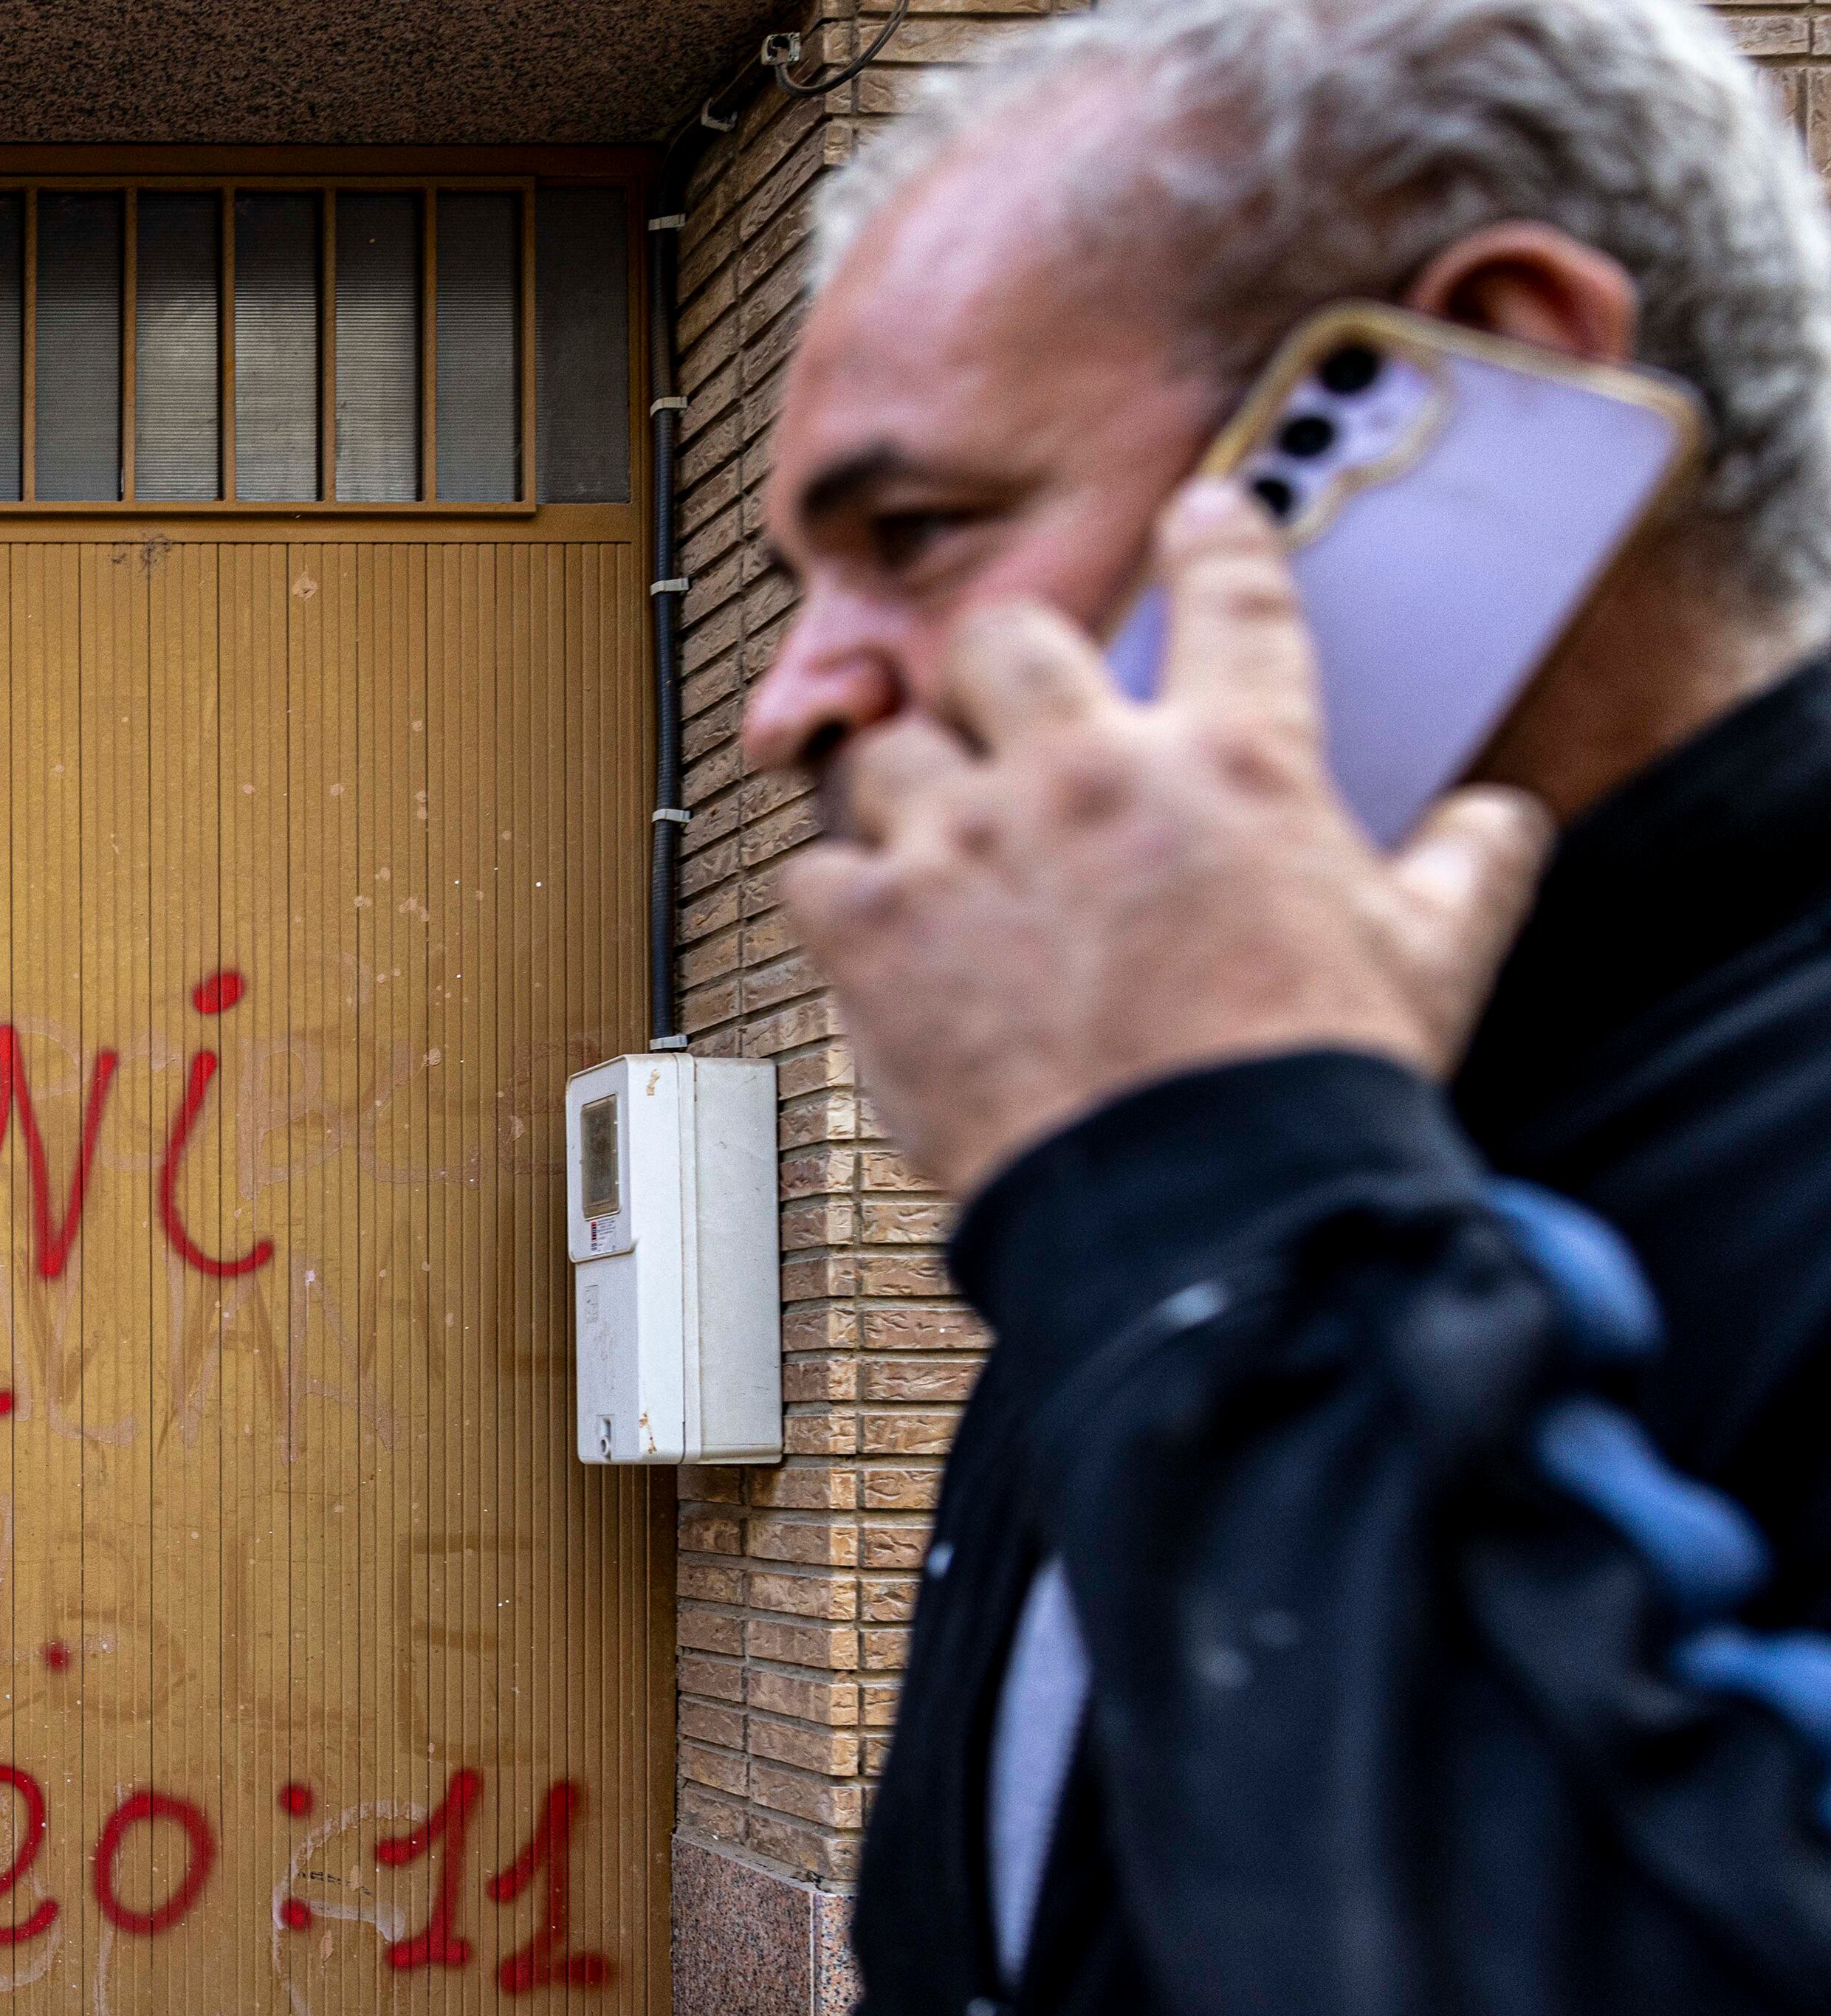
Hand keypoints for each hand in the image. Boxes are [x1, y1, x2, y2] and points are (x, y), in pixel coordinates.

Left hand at [781, 481, 1557, 1198]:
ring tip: (937, 851)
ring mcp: (969, 845)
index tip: (1196, 516)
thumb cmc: (1310, 1086)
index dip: (1211, 538)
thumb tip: (1499, 822)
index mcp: (1235, 757)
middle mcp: (1087, 774)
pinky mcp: (875, 932)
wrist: (1206, 1204)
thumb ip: (1467, 867)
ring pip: (887, 750)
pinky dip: (835, 899)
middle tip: (1010, 723)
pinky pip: (812, 872)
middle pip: (1000, 638)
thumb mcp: (1434, 957)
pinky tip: (873, 932)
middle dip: (1001, 673)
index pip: (1230, 593)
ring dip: (908, 795)